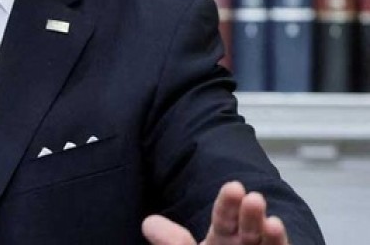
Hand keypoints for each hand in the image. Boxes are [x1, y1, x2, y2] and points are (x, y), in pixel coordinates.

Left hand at [142, 181, 288, 244]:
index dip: (229, 203)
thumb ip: (174, 244)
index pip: (225, 217)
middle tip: (253, 198)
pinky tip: (277, 233)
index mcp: (223, 238)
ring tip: (272, 223)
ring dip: (271, 235)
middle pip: (248, 229)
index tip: (235, 188)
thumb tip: (150, 224)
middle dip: (251, 214)